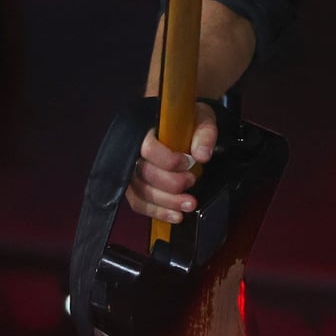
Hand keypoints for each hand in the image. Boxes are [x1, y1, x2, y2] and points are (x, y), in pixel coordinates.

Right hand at [124, 103, 219, 223]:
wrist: (181, 124)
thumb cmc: (188, 120)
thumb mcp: (202, 118)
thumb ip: (204, 133)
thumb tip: (202, 156)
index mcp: (146, 131)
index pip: (147, 148)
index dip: (167, 160)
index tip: (188, 162)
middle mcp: (133, 152)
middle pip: (143, 174)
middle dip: (170, 183)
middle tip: (192, 181)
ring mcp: (131, 172)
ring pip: (140, 192)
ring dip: (166, 203)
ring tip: (189, 205)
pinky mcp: (135, 187)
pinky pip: (139, 204)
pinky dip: (158, 212)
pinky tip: (176, 216)